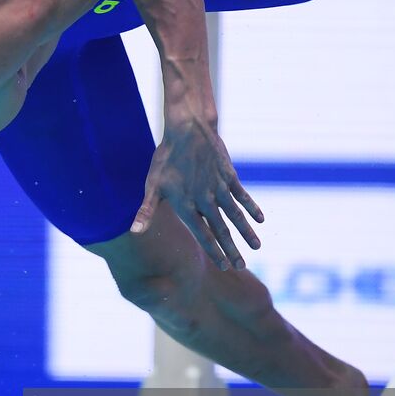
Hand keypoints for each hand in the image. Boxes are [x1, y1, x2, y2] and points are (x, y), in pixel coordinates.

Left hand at [132, 114, 263, 268]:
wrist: (188, 128)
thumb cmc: (166, 158)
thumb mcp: (152, 185)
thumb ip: (146, 211)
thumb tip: (133, 232)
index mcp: (186, 205)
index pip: (203, 235)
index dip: (214, 252)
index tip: (224, 266)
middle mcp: (205, 200)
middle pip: (221, 230)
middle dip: (232, 250)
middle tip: (242, 266)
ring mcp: (219, 188)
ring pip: (236, 215)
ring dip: (246, 232)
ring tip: (257, 247)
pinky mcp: (228, 176)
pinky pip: (242, 195)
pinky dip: (251, 207)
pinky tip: (261, 219)